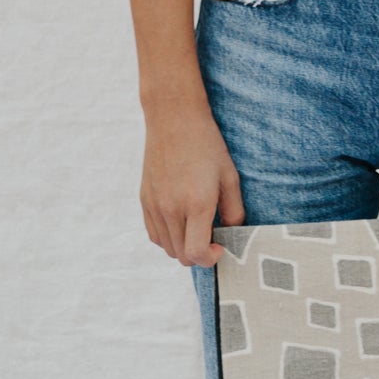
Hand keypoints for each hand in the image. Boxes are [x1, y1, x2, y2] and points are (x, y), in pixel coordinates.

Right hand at [141, 103, 245, 264]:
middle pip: (181, 256)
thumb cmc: (207, 146)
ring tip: (197, 227)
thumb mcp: (230, 177)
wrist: (174, 119)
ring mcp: (154, 206)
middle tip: (212, 236)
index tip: (220, 247)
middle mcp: (171, 208)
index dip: (210, 259)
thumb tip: (232, 235)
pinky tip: (181, 222)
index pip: (196, 253)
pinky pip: (154, 234)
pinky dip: (168, 237)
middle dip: (200, 254)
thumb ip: (234, 212)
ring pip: (167, 248)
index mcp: (196, 203)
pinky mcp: (144, 200)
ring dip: (184, 246)